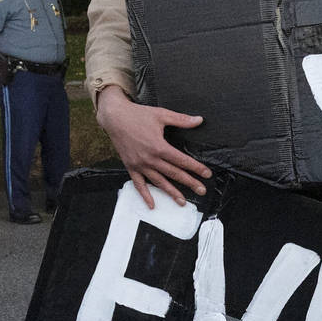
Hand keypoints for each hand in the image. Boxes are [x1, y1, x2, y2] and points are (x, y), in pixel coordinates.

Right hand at [96, 86, 210, 208]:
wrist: (114, 117)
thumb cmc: (138, 115)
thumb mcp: (162, 115)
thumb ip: (181, 120)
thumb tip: (199, 120)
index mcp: (159, 146)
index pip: (182, 161)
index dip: (196, 168)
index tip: (207, 174)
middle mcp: (150, 159)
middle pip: (173, 173)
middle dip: (189, 182)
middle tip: (202, 190)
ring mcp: (139, 165)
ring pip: (159, 182)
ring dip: (171, 192)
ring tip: (182, 201)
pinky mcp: (130, 167)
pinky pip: (139, 184)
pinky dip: (146, 195)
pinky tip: (152, 205)